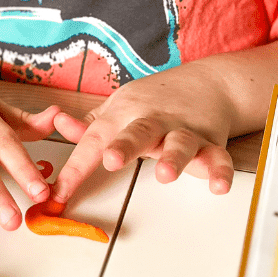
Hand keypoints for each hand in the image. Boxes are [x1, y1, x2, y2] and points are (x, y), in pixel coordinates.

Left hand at [50, 64, 235, 201]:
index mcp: (124, 116)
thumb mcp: (118, 107)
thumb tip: (58, 126)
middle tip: (112, 159)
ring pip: (179, 144)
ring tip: (165, 173)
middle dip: (124, 147)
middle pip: (137, 133)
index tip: (57, 194)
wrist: (209, 83)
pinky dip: (220, 171)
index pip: (94, 143)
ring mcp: (183, 131)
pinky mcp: (211, 142)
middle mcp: (154, 122)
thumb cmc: (156, 100)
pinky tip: (218, 185)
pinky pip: (217, 158)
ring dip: (173, 158)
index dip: (74, 169)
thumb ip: (89, 125)